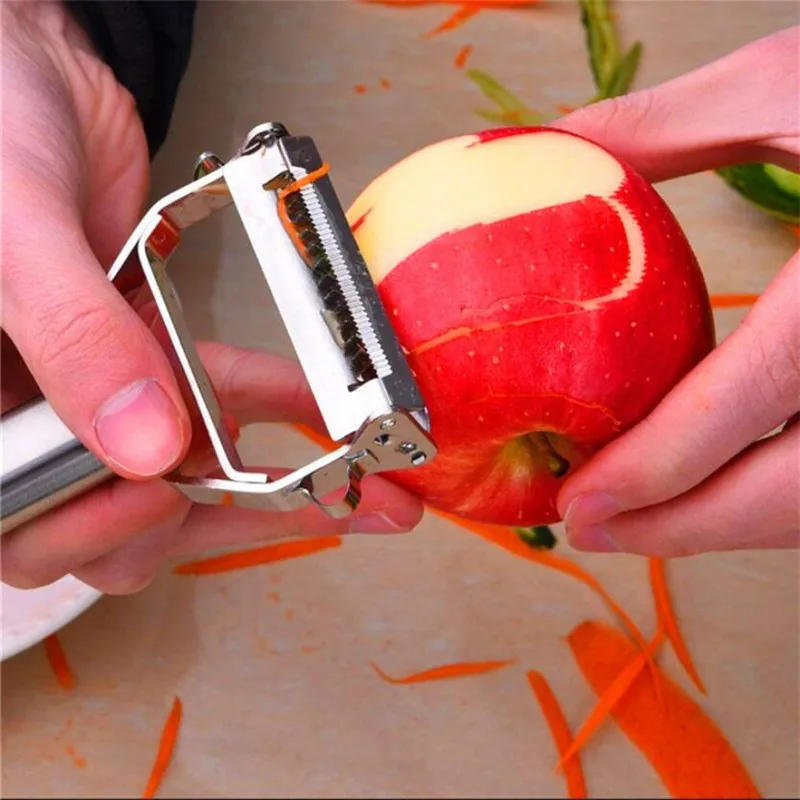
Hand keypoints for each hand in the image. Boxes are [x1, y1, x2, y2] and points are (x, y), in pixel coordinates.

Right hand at [1, 3, 422, 592]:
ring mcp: (105, 399)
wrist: (36, 78)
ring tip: (369, 490)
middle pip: (122, 523)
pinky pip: (220, 412)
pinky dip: (279, 417)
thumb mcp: (17, 232)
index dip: (97, 532)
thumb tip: (147, 446)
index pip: (29, 524)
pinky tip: (333, 424)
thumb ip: (74, 334)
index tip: (167, 492)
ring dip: (278, 488)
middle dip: (221, 520)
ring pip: (187, 481)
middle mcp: (39, 423)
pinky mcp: (159, 369)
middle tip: (323, 507)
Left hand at [552, 26, 798, 556]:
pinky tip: (721, 478)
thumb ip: (668, 127)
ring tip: (641, 518)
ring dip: (730, 524)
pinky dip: (779, 495)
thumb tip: (556, 147)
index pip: (749, 402)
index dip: (655, 470)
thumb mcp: (794, 81)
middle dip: (682, 527)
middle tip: (593, 529)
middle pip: (792, 493)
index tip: (578, 505)